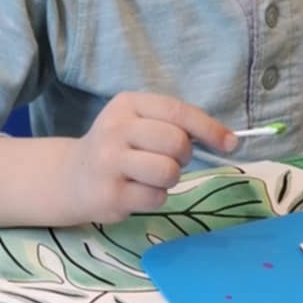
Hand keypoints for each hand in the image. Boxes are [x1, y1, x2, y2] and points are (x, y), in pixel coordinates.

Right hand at [60, 93, 235, 222]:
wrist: (72, 177)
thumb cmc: (117, 148)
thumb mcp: (138, 123)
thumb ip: (174, 124)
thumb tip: (228, 140)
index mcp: (127, 104)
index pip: (178, 112)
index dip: (209, 128)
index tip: (230, 143)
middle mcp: (115, 130)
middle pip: (177, 143)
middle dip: (184, 156)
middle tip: (170, 160)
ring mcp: (110, 163)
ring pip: (168, 172)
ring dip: (170, 179)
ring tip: (152, 177)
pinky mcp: (111, 194)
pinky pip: (156, 198)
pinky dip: (155, 198)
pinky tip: (137, 192)